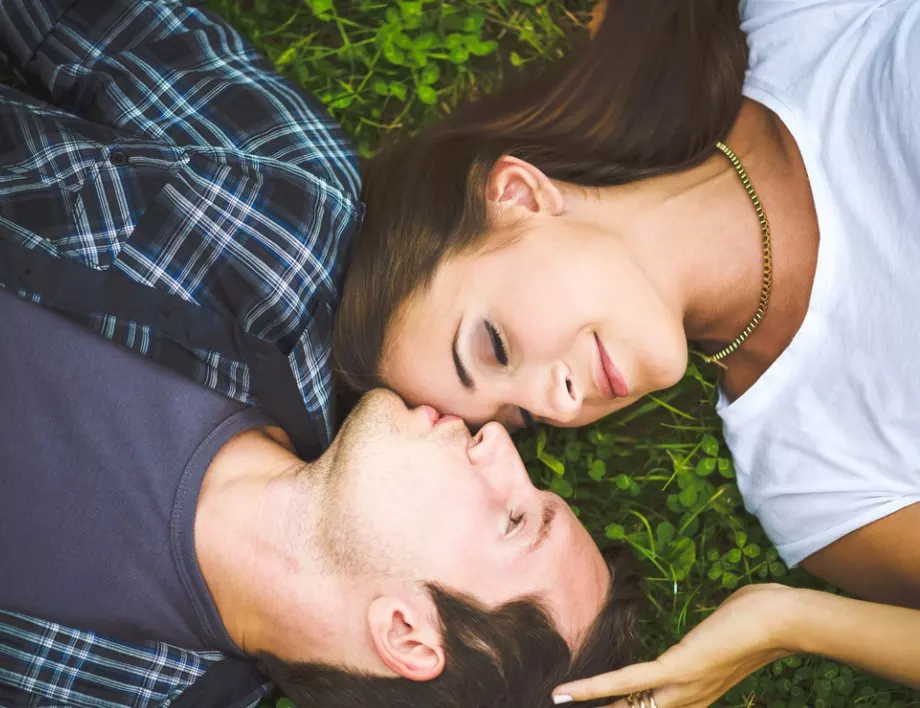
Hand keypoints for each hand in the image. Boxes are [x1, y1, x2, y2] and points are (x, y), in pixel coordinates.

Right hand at [553, 584, 797, 707]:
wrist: (784, 619)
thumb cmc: (760, 615)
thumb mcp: (726, 630)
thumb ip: (708, 636)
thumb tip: (708, 624)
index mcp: (700, 691)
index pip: (654, 707)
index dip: (625, 707)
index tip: (604, 706)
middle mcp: (689, 698)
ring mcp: (682, 686)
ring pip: (627, 705)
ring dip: (591, 706)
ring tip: (557, 705)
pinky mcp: (676, 670)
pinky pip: (626, 682)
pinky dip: (593, 689)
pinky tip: (566, 694)